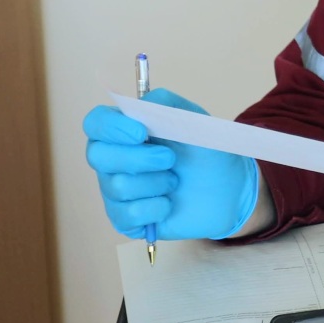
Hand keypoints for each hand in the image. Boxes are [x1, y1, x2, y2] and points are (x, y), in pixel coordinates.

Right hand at [82, 89, 260, 239]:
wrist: (228, 189)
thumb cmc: (205, 152)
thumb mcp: (192, 119)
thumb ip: (165, 104)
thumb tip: (137, 105)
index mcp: (124, 131)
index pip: (95, 123)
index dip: (112, 127)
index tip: (142, 133)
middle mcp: (113, 159)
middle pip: (98, 156)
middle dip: (139, 158)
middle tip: (170, 159)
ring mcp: (116, 190)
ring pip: (117, 186)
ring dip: (156, 183)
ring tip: (175, 182)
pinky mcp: (124, 218)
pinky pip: (128, 214)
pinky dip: (156, 208)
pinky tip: (169, 204)